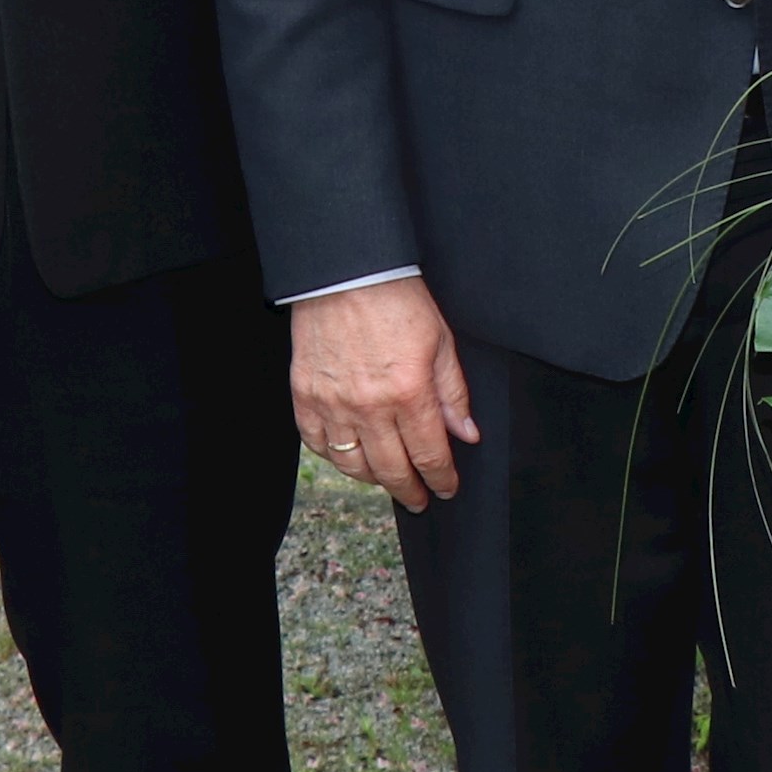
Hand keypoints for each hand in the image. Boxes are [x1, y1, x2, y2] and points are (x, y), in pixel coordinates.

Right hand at [291, 276, 476, 511]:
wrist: (346, 271)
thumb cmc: (396, 299)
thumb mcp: (440, 341)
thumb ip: (453, 393)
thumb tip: (465, 434)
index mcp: (409, 392)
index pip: (429, 455)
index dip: (441, 479)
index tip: (446, 488)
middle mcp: (370, 406)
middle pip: (392, 470)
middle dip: (410, 491)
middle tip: (418, 499)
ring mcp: (333, 403)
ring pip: (353, 465)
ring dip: (373, 479)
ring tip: (386, 478)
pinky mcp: (305, 395)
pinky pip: (317, 443)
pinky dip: (333, 456)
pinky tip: (348, 454)